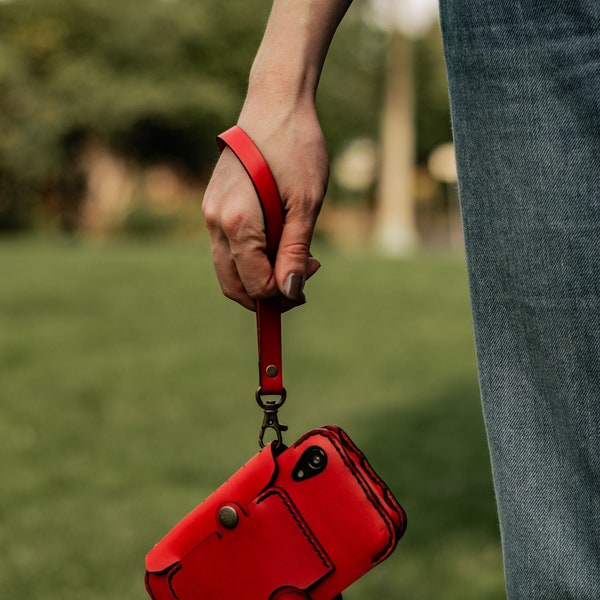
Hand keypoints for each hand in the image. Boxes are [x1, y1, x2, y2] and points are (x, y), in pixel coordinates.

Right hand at [202, 101, 326, 310]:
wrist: (274, 103)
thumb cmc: (296, 148)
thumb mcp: (305, 203)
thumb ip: (294, 250)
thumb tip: (289, 292)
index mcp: (237, 223)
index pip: (255, 283)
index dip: (284, 292)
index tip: (311, 271)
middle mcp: (215, 222)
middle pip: (233, 285)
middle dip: (266, 294)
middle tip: (299, 281)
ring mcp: (210, 213)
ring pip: (228, 269)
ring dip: (258, 276)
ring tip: (293, 257)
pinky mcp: (214, 205)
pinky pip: (228, 248)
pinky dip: (250, 257)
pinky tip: (277, 239)